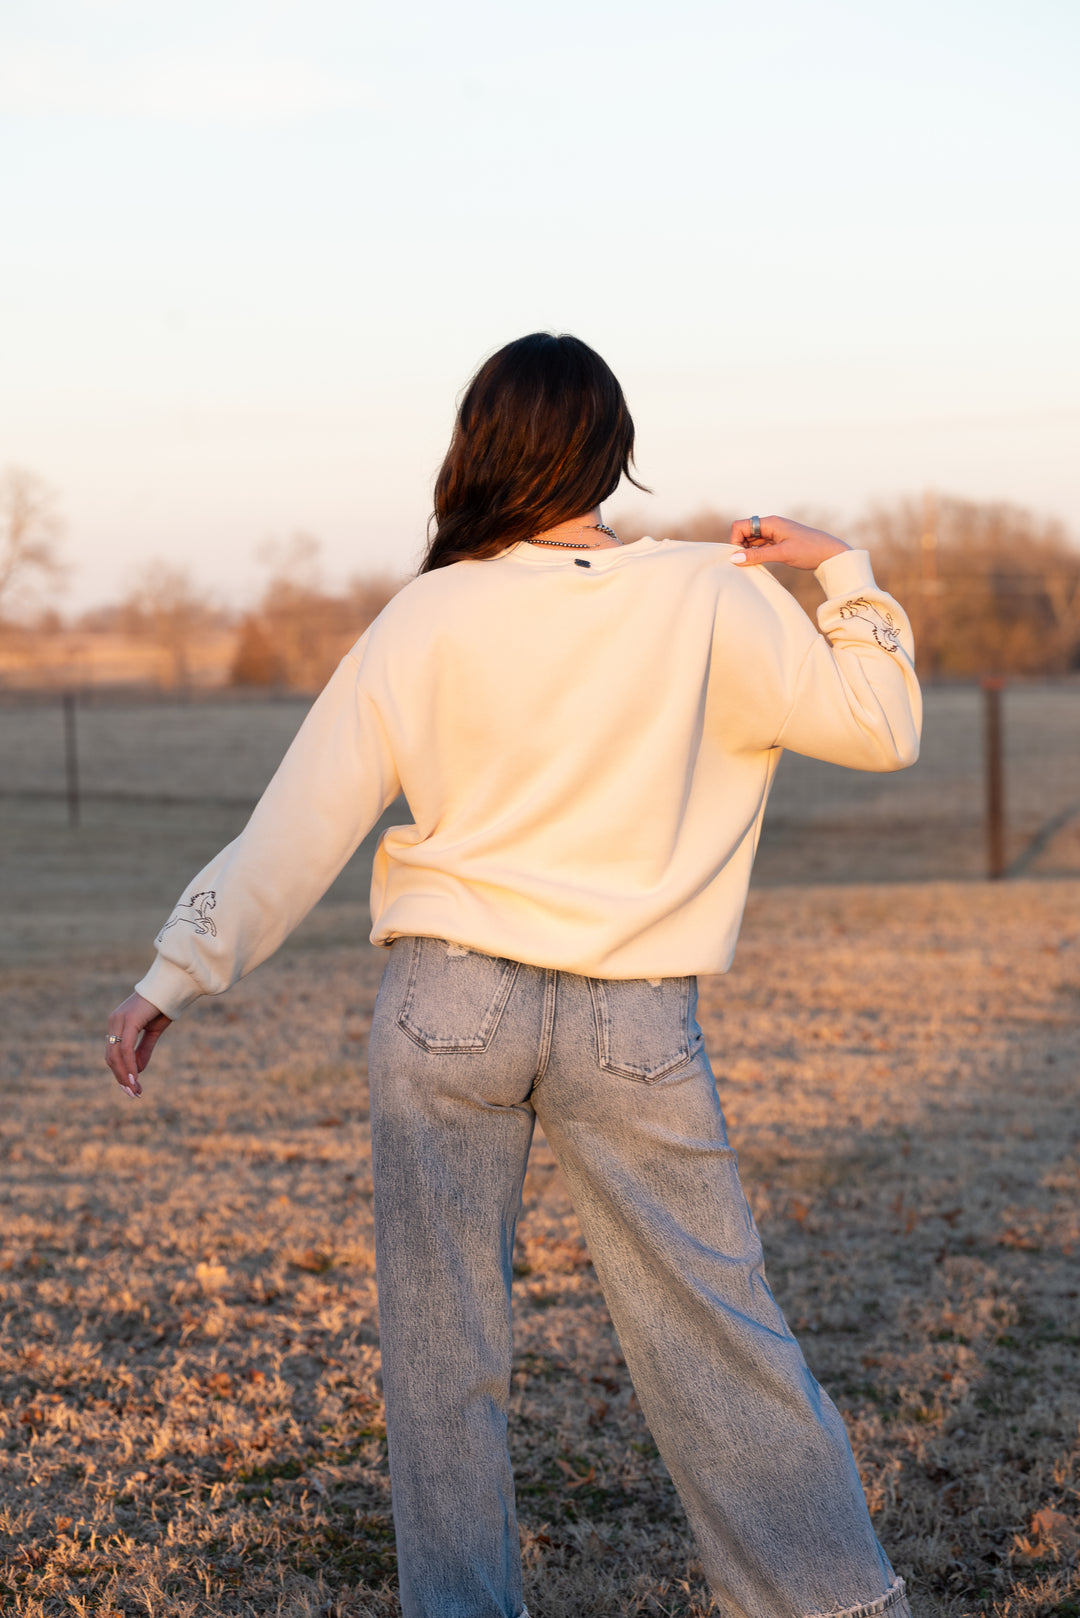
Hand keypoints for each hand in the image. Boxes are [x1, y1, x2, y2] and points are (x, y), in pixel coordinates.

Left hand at [105, 992, 171, 1098]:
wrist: (173, 985)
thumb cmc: (165, 1004)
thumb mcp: (153, 1031)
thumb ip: (144, 1049)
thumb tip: (139, 1070)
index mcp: (118, 1023)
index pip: (113, 1054)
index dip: (121, 1072)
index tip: (133, 1088)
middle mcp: (114, 1022)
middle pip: (111, 1058)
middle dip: (122, 1078)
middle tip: (134, 1094)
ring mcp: (119, 1021)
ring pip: (116, 1056)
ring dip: (125, 1076)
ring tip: (135, 1090)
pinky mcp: (128, 1021)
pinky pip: (125, 1049)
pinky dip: (130, 1065)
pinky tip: (136, 1078)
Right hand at [729, 515, 850, 571]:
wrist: (831, 553)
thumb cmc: (809, 550)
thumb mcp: (781, 554)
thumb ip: (757, 556)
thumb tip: (734, 558)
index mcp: (770, 523)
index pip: (740, 526)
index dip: (735, 541)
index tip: (740, 557)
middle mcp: (770, 525)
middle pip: (744, 532)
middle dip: (740, 547)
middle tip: (745, 563)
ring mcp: (774, 534)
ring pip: (751, 541)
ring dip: (749, 552)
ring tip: (754, 565)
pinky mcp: (778, 542)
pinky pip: (760, 546)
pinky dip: (757, 554)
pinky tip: (760, 564)